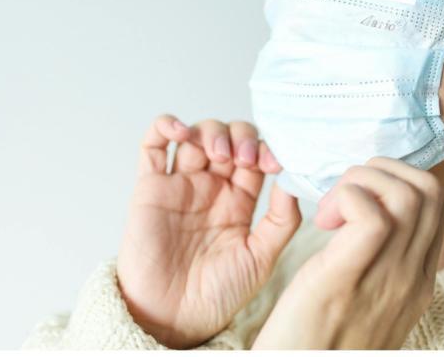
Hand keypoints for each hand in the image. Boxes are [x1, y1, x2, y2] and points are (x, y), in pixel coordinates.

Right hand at [116, 114, 300, 348]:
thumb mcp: (262, 258)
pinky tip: (181, 132)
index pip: (256, 155)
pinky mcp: (151, 187)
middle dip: (241, 137)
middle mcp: (212, 187)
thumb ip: (282, 220)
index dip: (265, 149)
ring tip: (219, 153)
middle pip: (229, 136)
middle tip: (244, 157)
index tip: (273, 162)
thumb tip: (293, 181)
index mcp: (240, 200)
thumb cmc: (218, 293)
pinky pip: (153, 145)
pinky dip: (165, 126)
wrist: (174, 318)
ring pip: (197, 134)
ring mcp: (181, 184)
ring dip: (211, 131)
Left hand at [251, 157, 443, 348]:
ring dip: (360, 182)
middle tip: (343, 195)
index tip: (359, 194)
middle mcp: (413, 278)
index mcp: (418, 281)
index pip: (435, 205)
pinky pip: (370, 215)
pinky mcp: (347, 279)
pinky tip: (321, 222)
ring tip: (330, 209)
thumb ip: (382, 265)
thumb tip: (369, 219)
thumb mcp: (369, 302)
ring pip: (406, 194)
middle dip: (382, 171)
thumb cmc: (320, 341)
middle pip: (428, 190)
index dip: (397, 181)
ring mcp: (388, 280)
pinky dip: (345, 199)